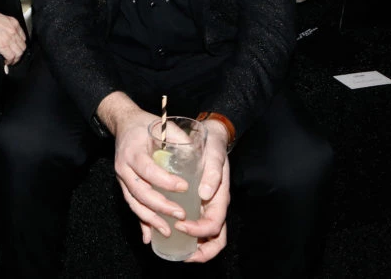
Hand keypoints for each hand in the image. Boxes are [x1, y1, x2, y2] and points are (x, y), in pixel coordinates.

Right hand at [0, 2, 25, 65]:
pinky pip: (11, 57)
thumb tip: (5, 36)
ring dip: (15, 59)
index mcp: (13, 23)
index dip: (20, 45)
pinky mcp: (2, 45)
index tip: (16, 48)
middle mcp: (13, 31)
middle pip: (22, 47)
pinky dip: (9, 61)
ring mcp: (9, 38)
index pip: (23, 37)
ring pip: (19, 53)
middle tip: (15, 57)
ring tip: (10, 61)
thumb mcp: (0, 19)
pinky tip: (6, 62)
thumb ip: (6, 27)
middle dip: (19, 53)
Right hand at [110, 107, 192, 241]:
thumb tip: (201, 156)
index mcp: (133, 151)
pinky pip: (132, 206)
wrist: (124, 123)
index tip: (184, 187)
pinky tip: (149, 236)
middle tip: (180, 214)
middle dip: (160, 206)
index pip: (148, 170)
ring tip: (168, 230)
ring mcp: (122, 179)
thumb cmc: (146, 125)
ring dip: (151, 219)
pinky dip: (141, 222)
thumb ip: (180, 140)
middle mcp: (124, 167)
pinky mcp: (124, 186)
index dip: (164, 181)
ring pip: (134, 203)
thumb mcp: (163, 126)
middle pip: (140, 192)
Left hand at [175, 120, 230, 261]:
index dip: (198, 231)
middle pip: (214, 240)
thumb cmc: (213, 146)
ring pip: (205, 237)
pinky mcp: (197, 203)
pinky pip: (195, 225)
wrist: (211, 137)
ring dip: (192, 248)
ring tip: (174, 249)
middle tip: (180, 253)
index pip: (213, 226)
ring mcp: (207, 207)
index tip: (180, 225)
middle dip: (199, 252)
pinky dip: (186, 236)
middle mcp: (214, 207)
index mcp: (220, 199)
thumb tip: (205, 194)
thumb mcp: (215, 155)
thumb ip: (213, 172)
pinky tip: (170, 233)